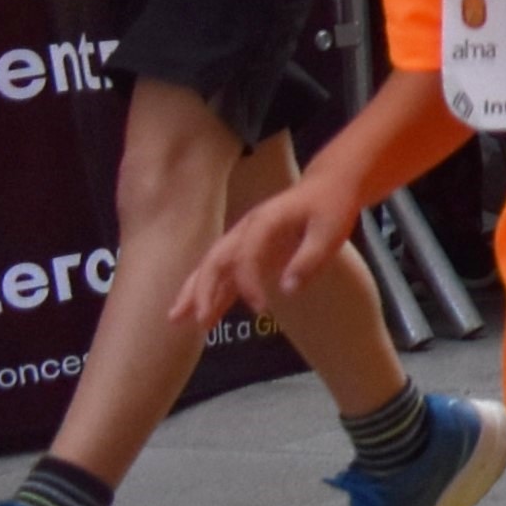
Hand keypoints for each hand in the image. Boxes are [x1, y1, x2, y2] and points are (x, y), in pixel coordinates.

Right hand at [177, 175, 359, 330]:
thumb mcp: (331, 231)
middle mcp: (246, 230)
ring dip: (194, 292)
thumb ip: (309, 259)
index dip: (249, 282)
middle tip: (199, 320)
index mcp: (265, 221)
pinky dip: (209, 293)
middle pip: (216, 260)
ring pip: (211, 267)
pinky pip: (223, 274)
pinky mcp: (247, 252)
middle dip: (203, 290)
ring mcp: (243, 240)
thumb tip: (287, 289)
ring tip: (174, 319)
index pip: (246, 254)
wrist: (327, 185)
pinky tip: (199, 316)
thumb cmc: (330, 206)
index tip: (261, 308)